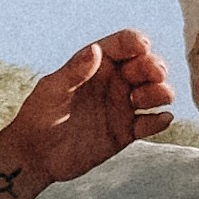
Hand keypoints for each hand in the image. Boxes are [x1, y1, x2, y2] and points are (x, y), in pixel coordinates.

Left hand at [0, 28, 176, 191]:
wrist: (36, 155)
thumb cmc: (38, 117)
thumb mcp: (52, 91)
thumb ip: (74, 72)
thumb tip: (95, 50)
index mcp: (96, 65)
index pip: (123, 45)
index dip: (136, 42)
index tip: (143, 48)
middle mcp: (113, 82)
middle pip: (145, 66)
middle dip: (155, 67)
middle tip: (155, 75)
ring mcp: (121, 107)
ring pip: (153, 93)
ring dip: (161, 92)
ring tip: (154, 98)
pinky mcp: (126, 132)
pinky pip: (150, 124)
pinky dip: (161, 121)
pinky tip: (162, 119)